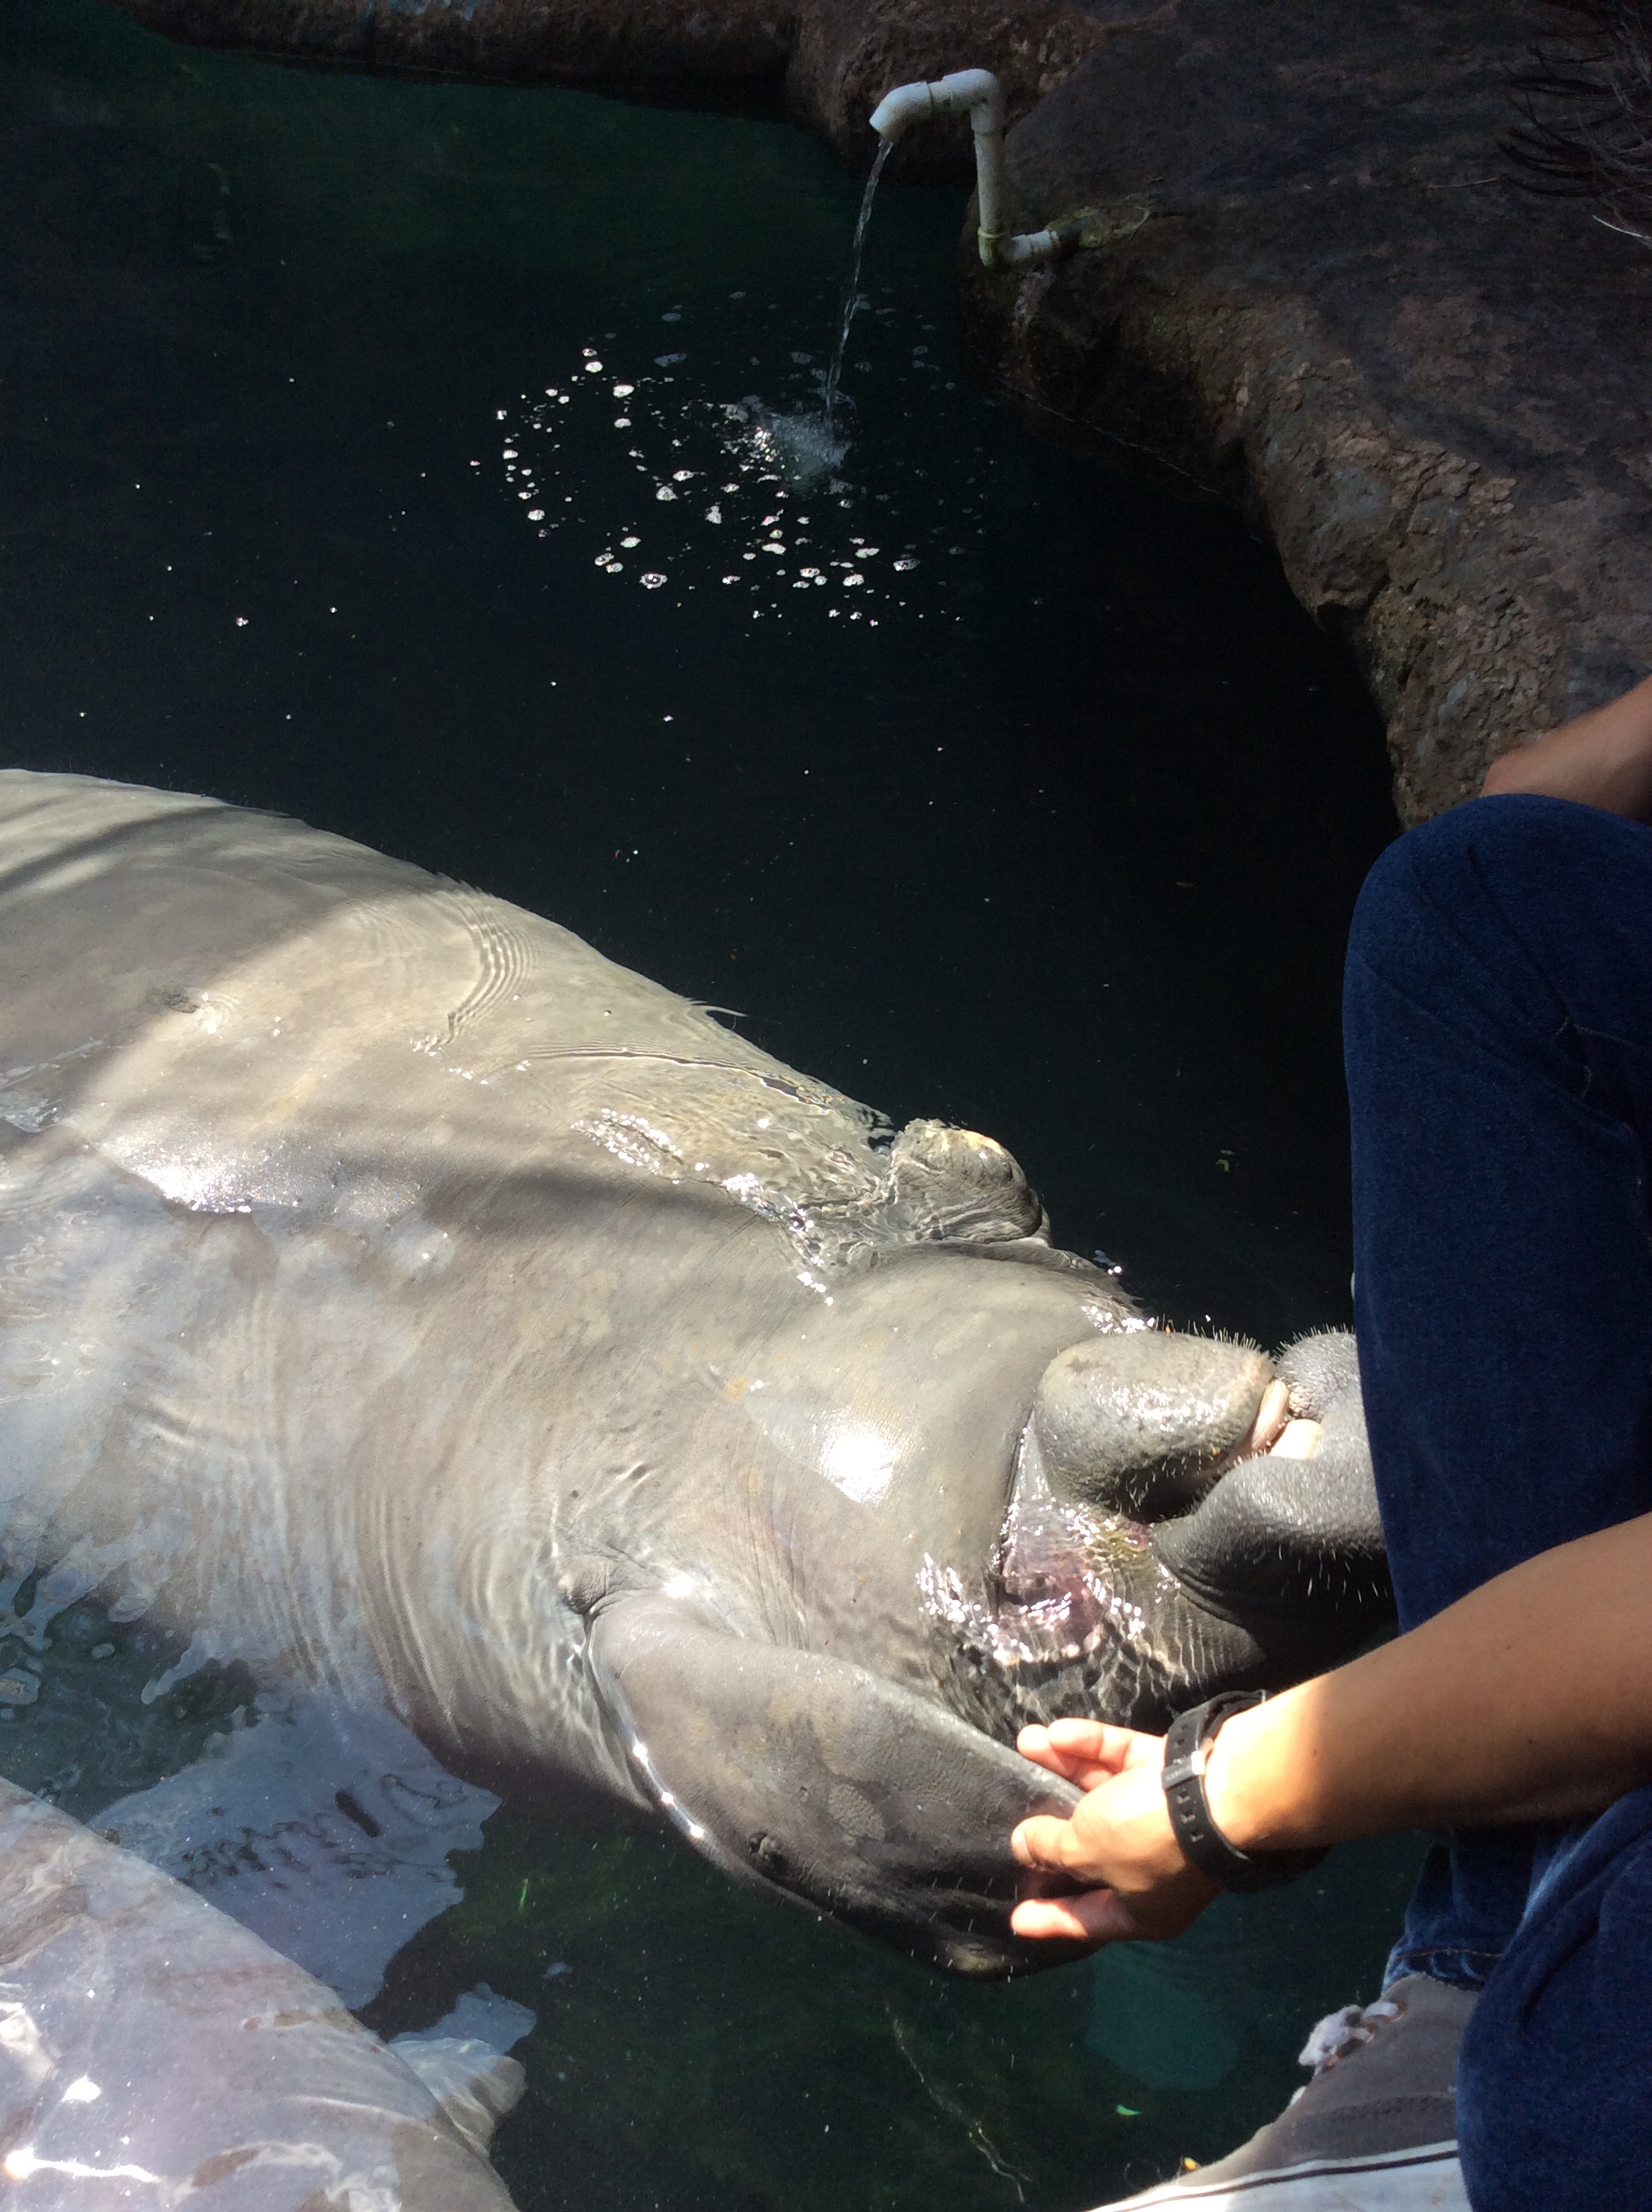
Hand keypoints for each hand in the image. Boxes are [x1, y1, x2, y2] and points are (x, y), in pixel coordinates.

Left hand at [1009, 1719, 1218, 1945]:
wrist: (1222, 1788)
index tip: (1016, 1920)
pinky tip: (1057, 1732)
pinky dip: (1092, 1748)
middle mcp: (1154, 1868)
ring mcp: (1163, 1817)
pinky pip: (1121, 1761)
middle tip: (1011, 1812)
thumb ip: (1051, 1848)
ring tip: (1025, 1740)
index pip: (1086, 1918)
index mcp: (1143, 1909)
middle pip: (1091, 1848)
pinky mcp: (1170, 1773)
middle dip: (1049, 1824)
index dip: (1050, 1918)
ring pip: (1103, 1793)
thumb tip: (1024, 1845)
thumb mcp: (1087, 1850)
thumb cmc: (1147, 1837)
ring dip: (1063, 1767)